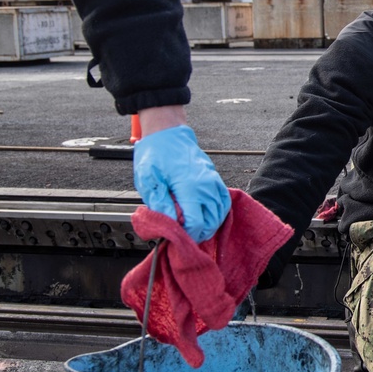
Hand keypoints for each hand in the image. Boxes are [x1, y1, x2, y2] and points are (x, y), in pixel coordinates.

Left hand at [133, 124, 230, 242]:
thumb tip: (168, 224)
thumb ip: (160, 205)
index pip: (195, 223)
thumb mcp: (148, 180)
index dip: (185, 235)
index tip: (175, 237)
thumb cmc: (156, 154)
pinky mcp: (215, 180)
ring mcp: (213, 182)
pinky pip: (224, 203)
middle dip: (197, 234)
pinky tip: (207, 218)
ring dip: (208, 226)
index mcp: (189, 186)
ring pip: (220, 215)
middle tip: (181, 236)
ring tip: (193, 229)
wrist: (168, 134)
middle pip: (210, 222)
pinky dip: (218, 214)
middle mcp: (206, 185)